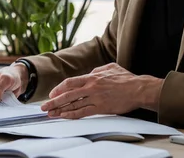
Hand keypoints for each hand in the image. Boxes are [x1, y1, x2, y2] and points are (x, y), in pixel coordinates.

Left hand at [41, 63, 162, 118]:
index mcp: (92, 77)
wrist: (138, 89)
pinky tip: (65, 117)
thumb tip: (89, 73)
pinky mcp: (101, 108)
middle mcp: (91, 87)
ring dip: (60, 110)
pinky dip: (72, 115)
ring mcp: (95, 98)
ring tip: (51, 113)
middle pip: (67, 94)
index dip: (59, 88)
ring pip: (73, 105)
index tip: (52, 94)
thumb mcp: (110, 67)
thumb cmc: (126, 78)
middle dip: (54, 101)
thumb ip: (97, 70)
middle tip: (44, 106)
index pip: (70, 82)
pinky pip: (83, 112)